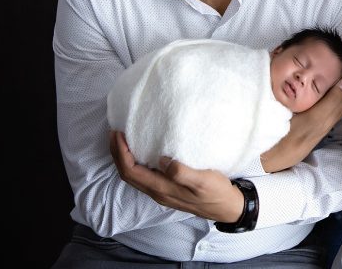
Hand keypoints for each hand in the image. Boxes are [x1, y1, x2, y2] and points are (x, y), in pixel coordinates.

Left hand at [109, 130, 242, 221]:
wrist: (226, 208)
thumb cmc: (216, 192)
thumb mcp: (202, 181)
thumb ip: (182, 173)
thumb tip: (163, 161)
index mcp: (162, 189)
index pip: (132, 171)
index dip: (121, 153)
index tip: (118, 134)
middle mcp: (157, 192)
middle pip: (127, 174)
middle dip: (117, 154)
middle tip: (114, 133)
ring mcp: (162, 192)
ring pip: (134, 176)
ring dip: (124, 158)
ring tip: (123, 140)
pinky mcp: (167, 189)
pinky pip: (143, 176)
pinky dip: (135, 163)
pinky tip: (141, 153)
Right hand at [261, 35, 341, 171]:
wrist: (288, 147)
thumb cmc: (300, 131)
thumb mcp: (315, 116)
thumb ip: (332, 100)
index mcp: (340, 103)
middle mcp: (341, 104)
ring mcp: (334, 105)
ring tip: (338, 49)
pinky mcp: (327, 106)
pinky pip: (338, 85)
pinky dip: (336, 72)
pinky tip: (327, 67)